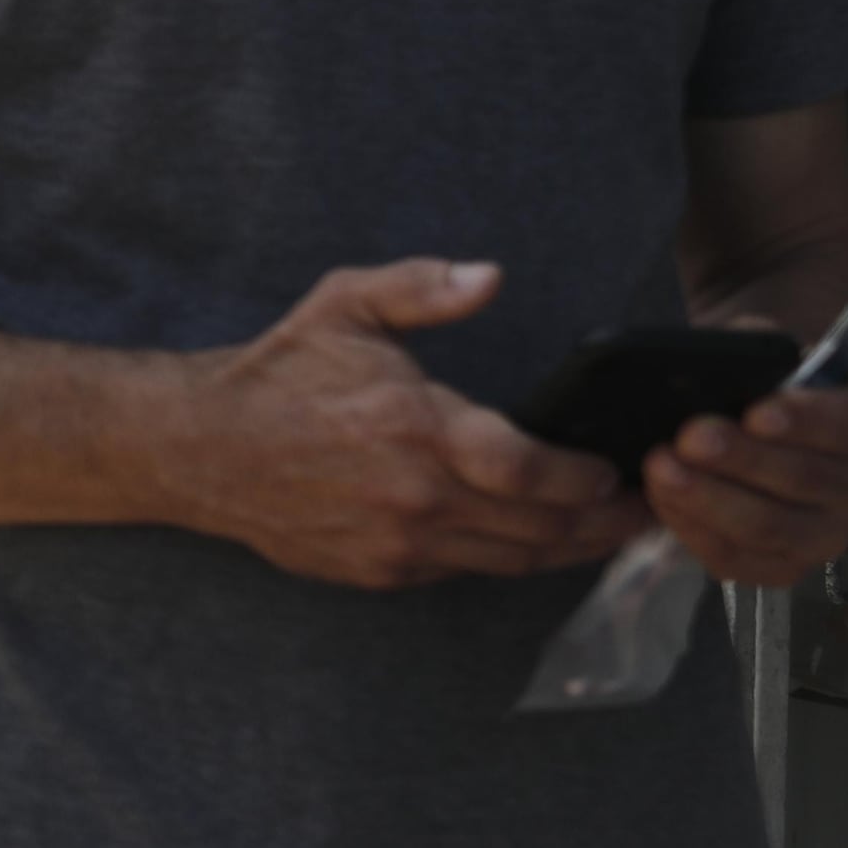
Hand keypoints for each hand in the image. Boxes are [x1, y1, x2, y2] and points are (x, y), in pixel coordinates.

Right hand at [154, 261, 641, 589]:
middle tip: (645, 510)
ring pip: (511, 560)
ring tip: (609, 533)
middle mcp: (413, 494)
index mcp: (413, 424)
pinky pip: (466, 571)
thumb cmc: (278, 373)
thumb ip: (421, 288)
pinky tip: (533, 540)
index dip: (588, 480)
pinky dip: (508, 558)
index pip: (530, 471)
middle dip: (602, 523)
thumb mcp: (342, 304)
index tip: (616, 470)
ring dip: (569, 550)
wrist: (201, 449)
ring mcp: (397, 542)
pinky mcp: (381, 572)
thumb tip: (490, 275)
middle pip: (539, 528)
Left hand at [646, 370, 847, 588]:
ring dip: (711, 500)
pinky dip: (696, 530)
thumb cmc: (770, 373)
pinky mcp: (786, 564)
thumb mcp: (770, 346)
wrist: (761, 408)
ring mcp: (830, 533)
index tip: (757, 413)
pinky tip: (664, 499)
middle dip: (743, 461)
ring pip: (773, 529)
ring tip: (662, 469)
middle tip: (690, 438)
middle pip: (809, 481)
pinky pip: (742, 561)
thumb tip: (714, 368)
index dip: (807, 422)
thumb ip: (755, 353)